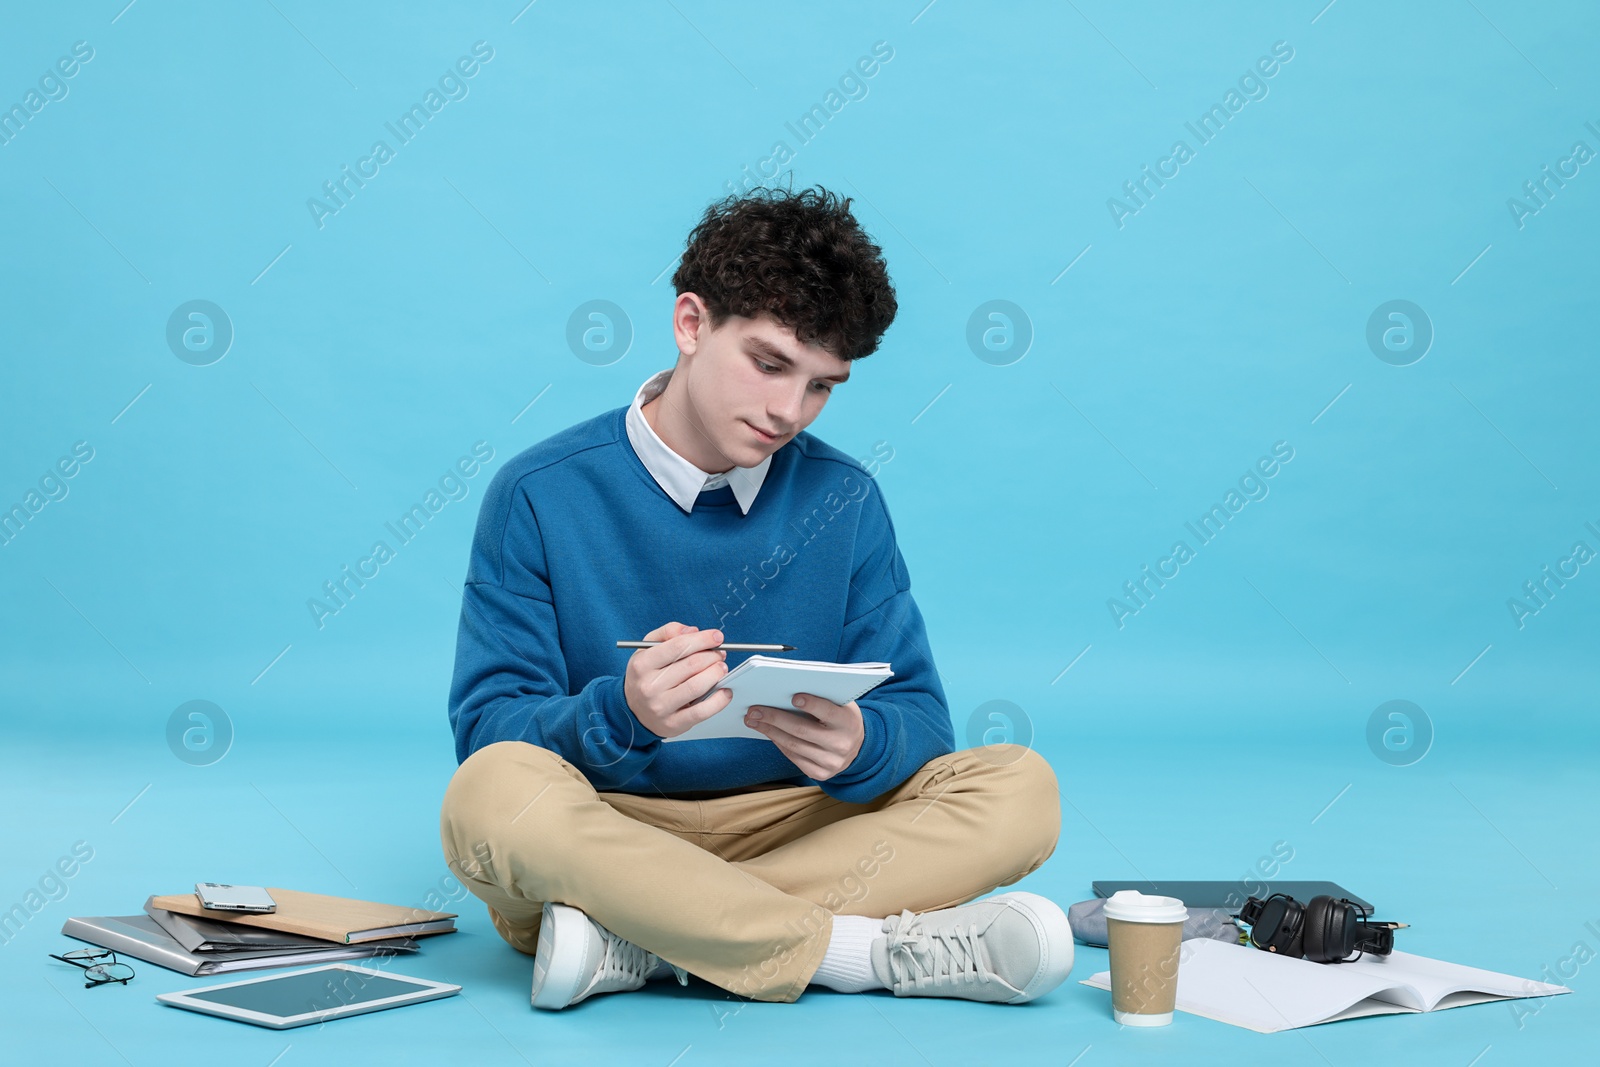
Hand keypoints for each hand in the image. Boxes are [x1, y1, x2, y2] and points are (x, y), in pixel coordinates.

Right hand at [623, 621, 732, 737]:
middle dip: (712, 656)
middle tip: (720, 654)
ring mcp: (660, 706)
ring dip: (716, 674)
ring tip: (721, 668)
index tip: (717, 637)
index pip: (678, 646)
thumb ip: (668, 633)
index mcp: (642, 664)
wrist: (632, 711)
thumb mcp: (647, 649)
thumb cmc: (645, 676)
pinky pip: (701, 712)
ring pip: (697, 686)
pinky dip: (718, 701)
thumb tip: (693, 631)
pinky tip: (725, 691)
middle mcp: (649, 686)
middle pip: (691, 665)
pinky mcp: (673, 724)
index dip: (702, 639)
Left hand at [745, 693, 863, 780]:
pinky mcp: (820, 774)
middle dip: (774, 718)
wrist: (857, 746)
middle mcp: (841, 744)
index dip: (811, 704)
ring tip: (753, 721)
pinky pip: (793, 757)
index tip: (793, 697)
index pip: (828, 712)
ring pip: (793, 745)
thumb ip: (823, 696)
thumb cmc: (842, 718)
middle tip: (754, 710)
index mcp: (848, 722)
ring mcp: (830, 762)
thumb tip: (788, 690)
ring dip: (769, 731)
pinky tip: (768, 733)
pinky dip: (778, 743)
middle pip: (802, 730)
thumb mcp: (841, 704)